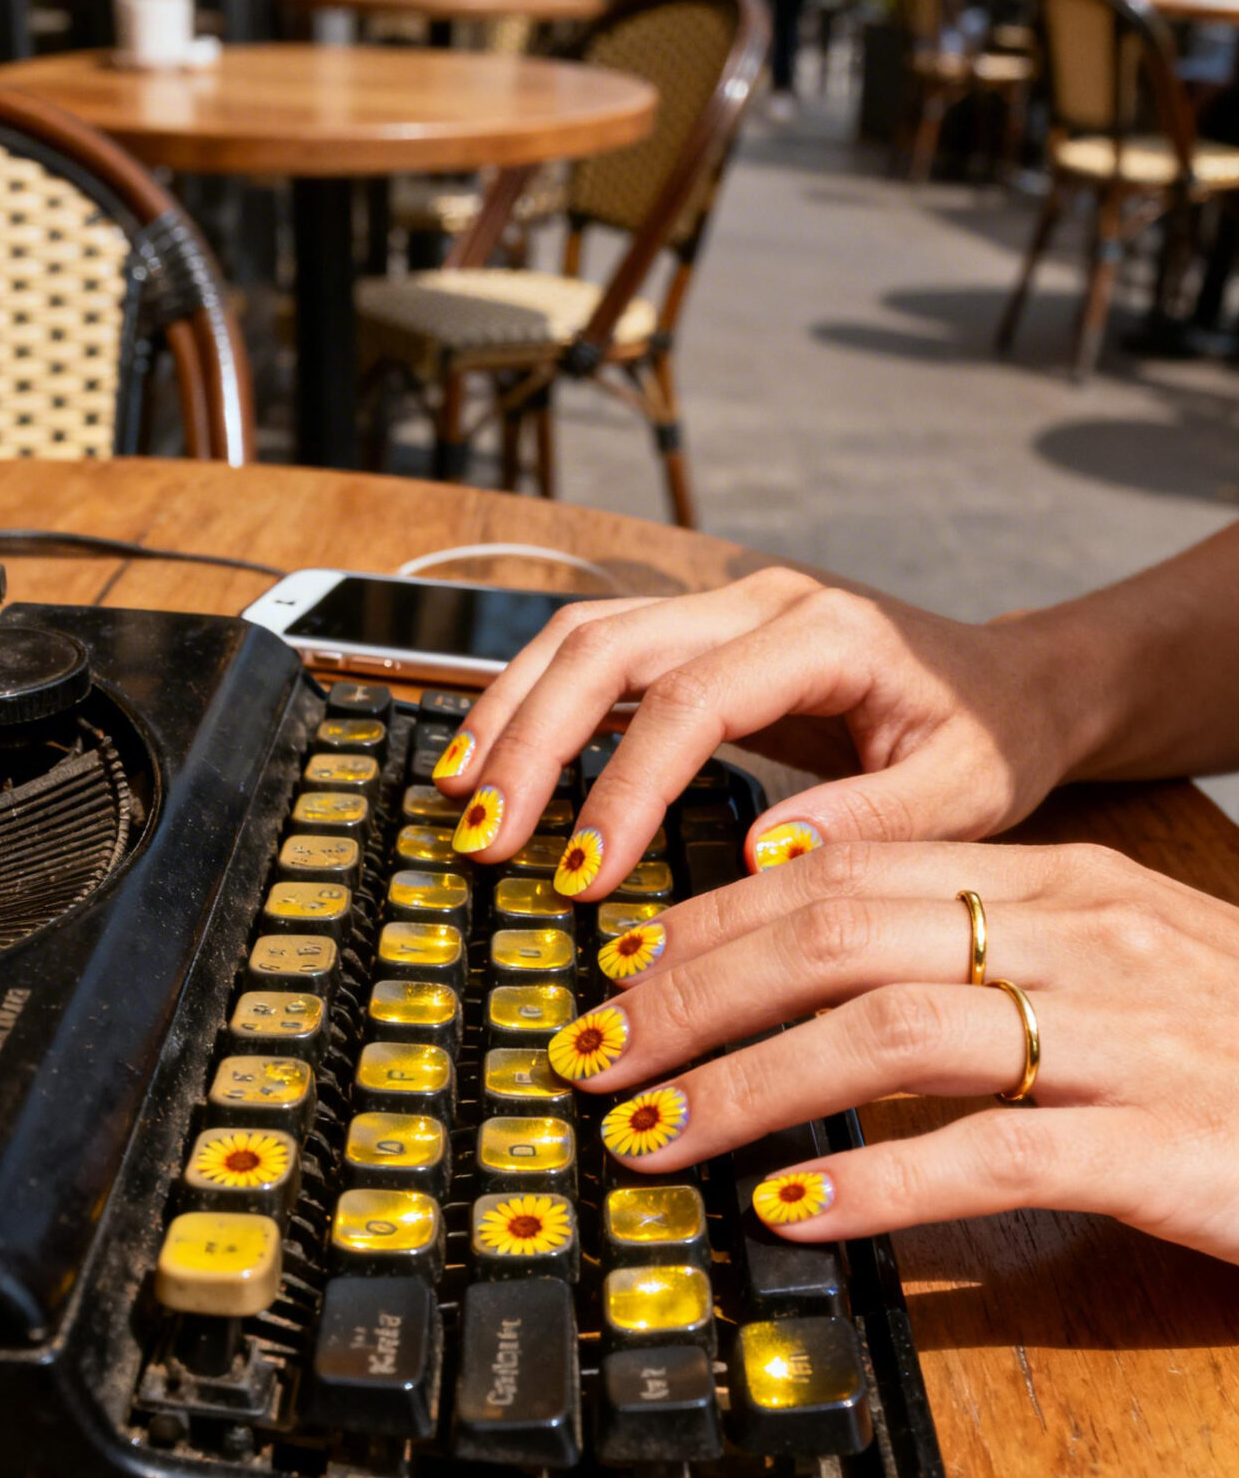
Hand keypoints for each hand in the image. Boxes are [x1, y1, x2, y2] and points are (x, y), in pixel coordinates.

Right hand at [431, 569, 1084, 896]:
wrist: (1016, 684)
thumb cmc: (994, 734)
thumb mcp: (965, 789)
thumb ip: (873, 820)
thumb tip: (760, 858)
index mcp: (823, 630)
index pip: (688, 698)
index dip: (623, 787)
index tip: (583, 876)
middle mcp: (759, 601)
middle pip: (608, 646)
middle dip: (531, 740)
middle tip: (486, 835)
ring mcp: (725, 609)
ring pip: (585, 636)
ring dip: (513, 712)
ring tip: (460, 796)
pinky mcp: (705, 638)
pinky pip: (601, 656)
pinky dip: (538, 703)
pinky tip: (499, 761)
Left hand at [544, 840, 1238, 1264]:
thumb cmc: (1235, 1055)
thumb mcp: (1106, 972)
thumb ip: (974, 960)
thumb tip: (815, 991)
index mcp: (1059, 885)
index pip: (845, 873)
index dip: (710, 919)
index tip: (620, 967)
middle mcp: (1083, 937)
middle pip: (838, 933)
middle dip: (689, 991)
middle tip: (591, 1052)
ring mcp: (1124, 1036)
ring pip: (889, 1030)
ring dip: (746, 1084)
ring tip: (651, 1134)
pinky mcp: (1161, 1144)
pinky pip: (992, 1153)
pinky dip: (877, 1180)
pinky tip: (794, 1212)